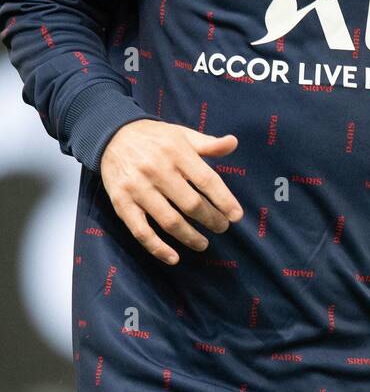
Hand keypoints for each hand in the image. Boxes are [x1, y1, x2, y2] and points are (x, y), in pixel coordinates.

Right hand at [100, 120, 243, 263]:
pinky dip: (158, 248)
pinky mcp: (121, 203)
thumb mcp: (182, 134)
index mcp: (176, 152)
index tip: (237, 216)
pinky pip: (141, 231)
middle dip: (211, 219)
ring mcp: (138, 188)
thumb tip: (234, 143)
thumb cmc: (154, 138)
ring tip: (203, 243)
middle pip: (190, 203)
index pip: (206, 180)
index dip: (224, 200)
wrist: (110, 135)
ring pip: (169, 221)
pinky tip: (174, 257)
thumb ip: (208, 144)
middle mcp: (157, 170)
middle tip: (222, 227)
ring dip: (190, 237)